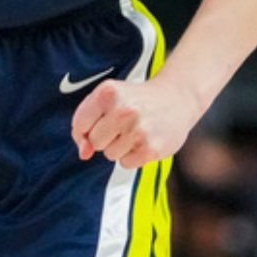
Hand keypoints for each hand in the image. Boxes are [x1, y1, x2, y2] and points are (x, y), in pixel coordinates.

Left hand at [72, 75, 203, 168]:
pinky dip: (133, 155)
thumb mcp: (107, 99)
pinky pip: (125, 163)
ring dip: (120, 147)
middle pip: (94, 142)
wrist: (176, 99)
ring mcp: (138, 130)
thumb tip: (84, 154)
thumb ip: (85, 124)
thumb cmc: (134, 100)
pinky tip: (145, 140)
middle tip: (124, 123)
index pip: (79, 124)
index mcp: (108, 92)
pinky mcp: (150, 149)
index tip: (102, 120)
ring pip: (110, 154)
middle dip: (105, 137)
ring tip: (136, 130)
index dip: (87, 128)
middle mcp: (123, 110)